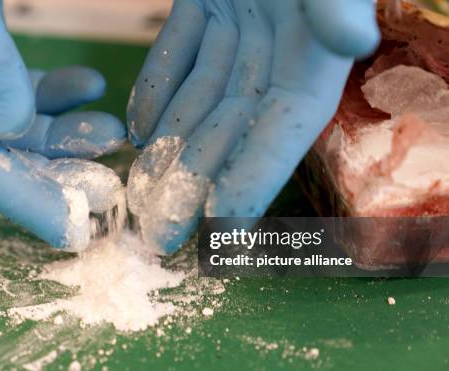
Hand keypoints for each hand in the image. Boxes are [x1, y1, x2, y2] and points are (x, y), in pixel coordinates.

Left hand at [126, 0, 379, 253]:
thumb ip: (335, 7)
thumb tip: (351, 39)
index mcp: (315, 48)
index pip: (283, 128)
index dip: (252, 178)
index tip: (219, 228)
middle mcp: (279, 44)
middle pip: (233, 125)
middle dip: (197, 179)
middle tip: (162, 232)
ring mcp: (240, 21)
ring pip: (201, 94)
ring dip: (170, 142)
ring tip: (141, 191)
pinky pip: (178, 48)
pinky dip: (158, 85)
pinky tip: (139, 128)